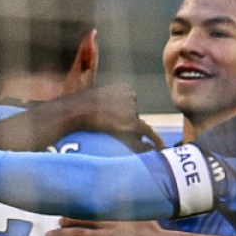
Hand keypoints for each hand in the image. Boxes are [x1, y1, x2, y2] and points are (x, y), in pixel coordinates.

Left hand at [46, 218, 172, 235]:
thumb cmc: (155, 233)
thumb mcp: (142, 214)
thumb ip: (130, 207)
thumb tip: (124, 193)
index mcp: (112, 220)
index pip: (86, 217)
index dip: (71, 218)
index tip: (60, 220)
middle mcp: (107, 233)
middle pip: (78, 231)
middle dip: (61, 234)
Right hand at [51, 84, 165, 151]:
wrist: (74, 111)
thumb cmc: (78, 106)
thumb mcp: (95, 99)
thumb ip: (108, 106)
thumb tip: (115, 120)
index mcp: (123, 88)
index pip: (130, 106)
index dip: (122, 117)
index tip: (112, 122)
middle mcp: (131, 96)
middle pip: (135, 116)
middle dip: (126, 125)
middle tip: (109, 129)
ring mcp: (132, 109)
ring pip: (137, 126)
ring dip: (129, 132)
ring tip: (110, 134)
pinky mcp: (132, 122)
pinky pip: (147, 132)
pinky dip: (154, 140)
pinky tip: (160, 147)